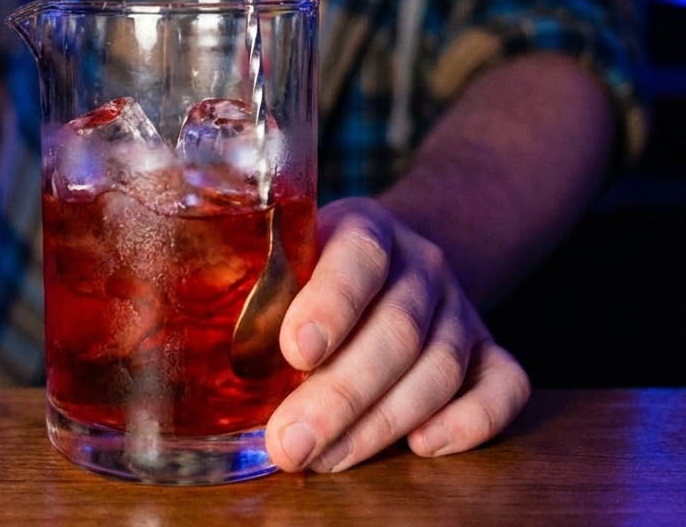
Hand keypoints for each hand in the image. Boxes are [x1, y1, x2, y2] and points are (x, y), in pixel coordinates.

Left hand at [265, 197, 530, 471]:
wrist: (394, 261)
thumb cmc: (315, 269)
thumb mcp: (283, 257)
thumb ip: (249, 288)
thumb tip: (181, 341)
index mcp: (365, 227)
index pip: (359, 257)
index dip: (331, 304)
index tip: (295, 352)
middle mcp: (421, 263)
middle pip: (397, 330)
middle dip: (341, 395)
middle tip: (290, 443)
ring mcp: (460, 306)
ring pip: (439, 368)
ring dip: (381, 424)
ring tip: (325, 459)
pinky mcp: (490, 349)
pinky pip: (504, 386)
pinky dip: (471, 422)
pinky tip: (423, 447)